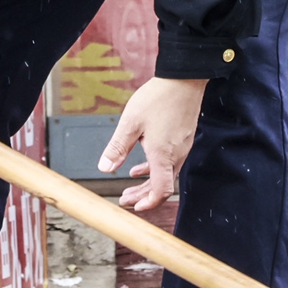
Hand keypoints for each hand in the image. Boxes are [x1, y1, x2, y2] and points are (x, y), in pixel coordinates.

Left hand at [99, 78, 207, 212]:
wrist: (183, 79)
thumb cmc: (158, 98)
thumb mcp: (131, 123)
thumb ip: (118, 148)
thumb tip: (104, 169)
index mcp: (163, 154)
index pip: (162, 190)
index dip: (149, 203)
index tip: (135, 208)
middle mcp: (176, 154)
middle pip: (162, 185)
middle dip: (142, 196)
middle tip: (124, 200)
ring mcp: (182, 147)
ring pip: (165, 174)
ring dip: (147, 183)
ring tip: (129, 185)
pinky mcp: (184, 139)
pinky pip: (169, 162)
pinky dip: (154, 169)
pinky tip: (139, 167)